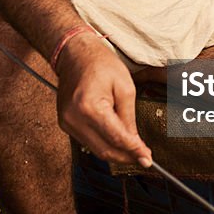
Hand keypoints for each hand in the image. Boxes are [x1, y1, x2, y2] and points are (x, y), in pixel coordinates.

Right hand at [54, 33, 151, 167]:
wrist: (75, 54)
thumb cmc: (101, 65)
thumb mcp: (125, 87)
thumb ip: (129, 118)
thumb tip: (136, 144)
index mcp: (89, 107)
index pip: (115, 138)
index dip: (134, 151)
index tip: (148, 159)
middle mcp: (74, 119)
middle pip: (104, 150)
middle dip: (126, 157)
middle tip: (144, 158)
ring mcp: (66, 123)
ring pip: (96, 150)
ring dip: (116, 153)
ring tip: (134, 150)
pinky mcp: (65, 124)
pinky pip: (88, 142)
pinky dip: (104, 144)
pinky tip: (118, 141)